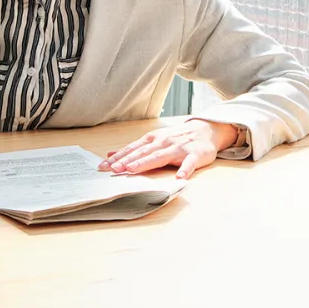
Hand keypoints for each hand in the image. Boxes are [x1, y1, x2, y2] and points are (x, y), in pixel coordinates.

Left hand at [97, 119, 238, 179]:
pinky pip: (189, 164)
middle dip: (127, 161)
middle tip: (113, 169)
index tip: (103, 166)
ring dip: (146, 162)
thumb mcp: (154, 139)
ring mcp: (179, 148)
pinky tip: (179, 178)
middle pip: (142, 152)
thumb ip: (134, 148)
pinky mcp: (195, 155)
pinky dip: (185, 170)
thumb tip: (111, 153)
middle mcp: (163, 142)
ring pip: (160, 156)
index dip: (117, 157)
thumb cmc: (176, 137)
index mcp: (152, 140)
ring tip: (133, 169)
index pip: (132, 149)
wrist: (205, 129)